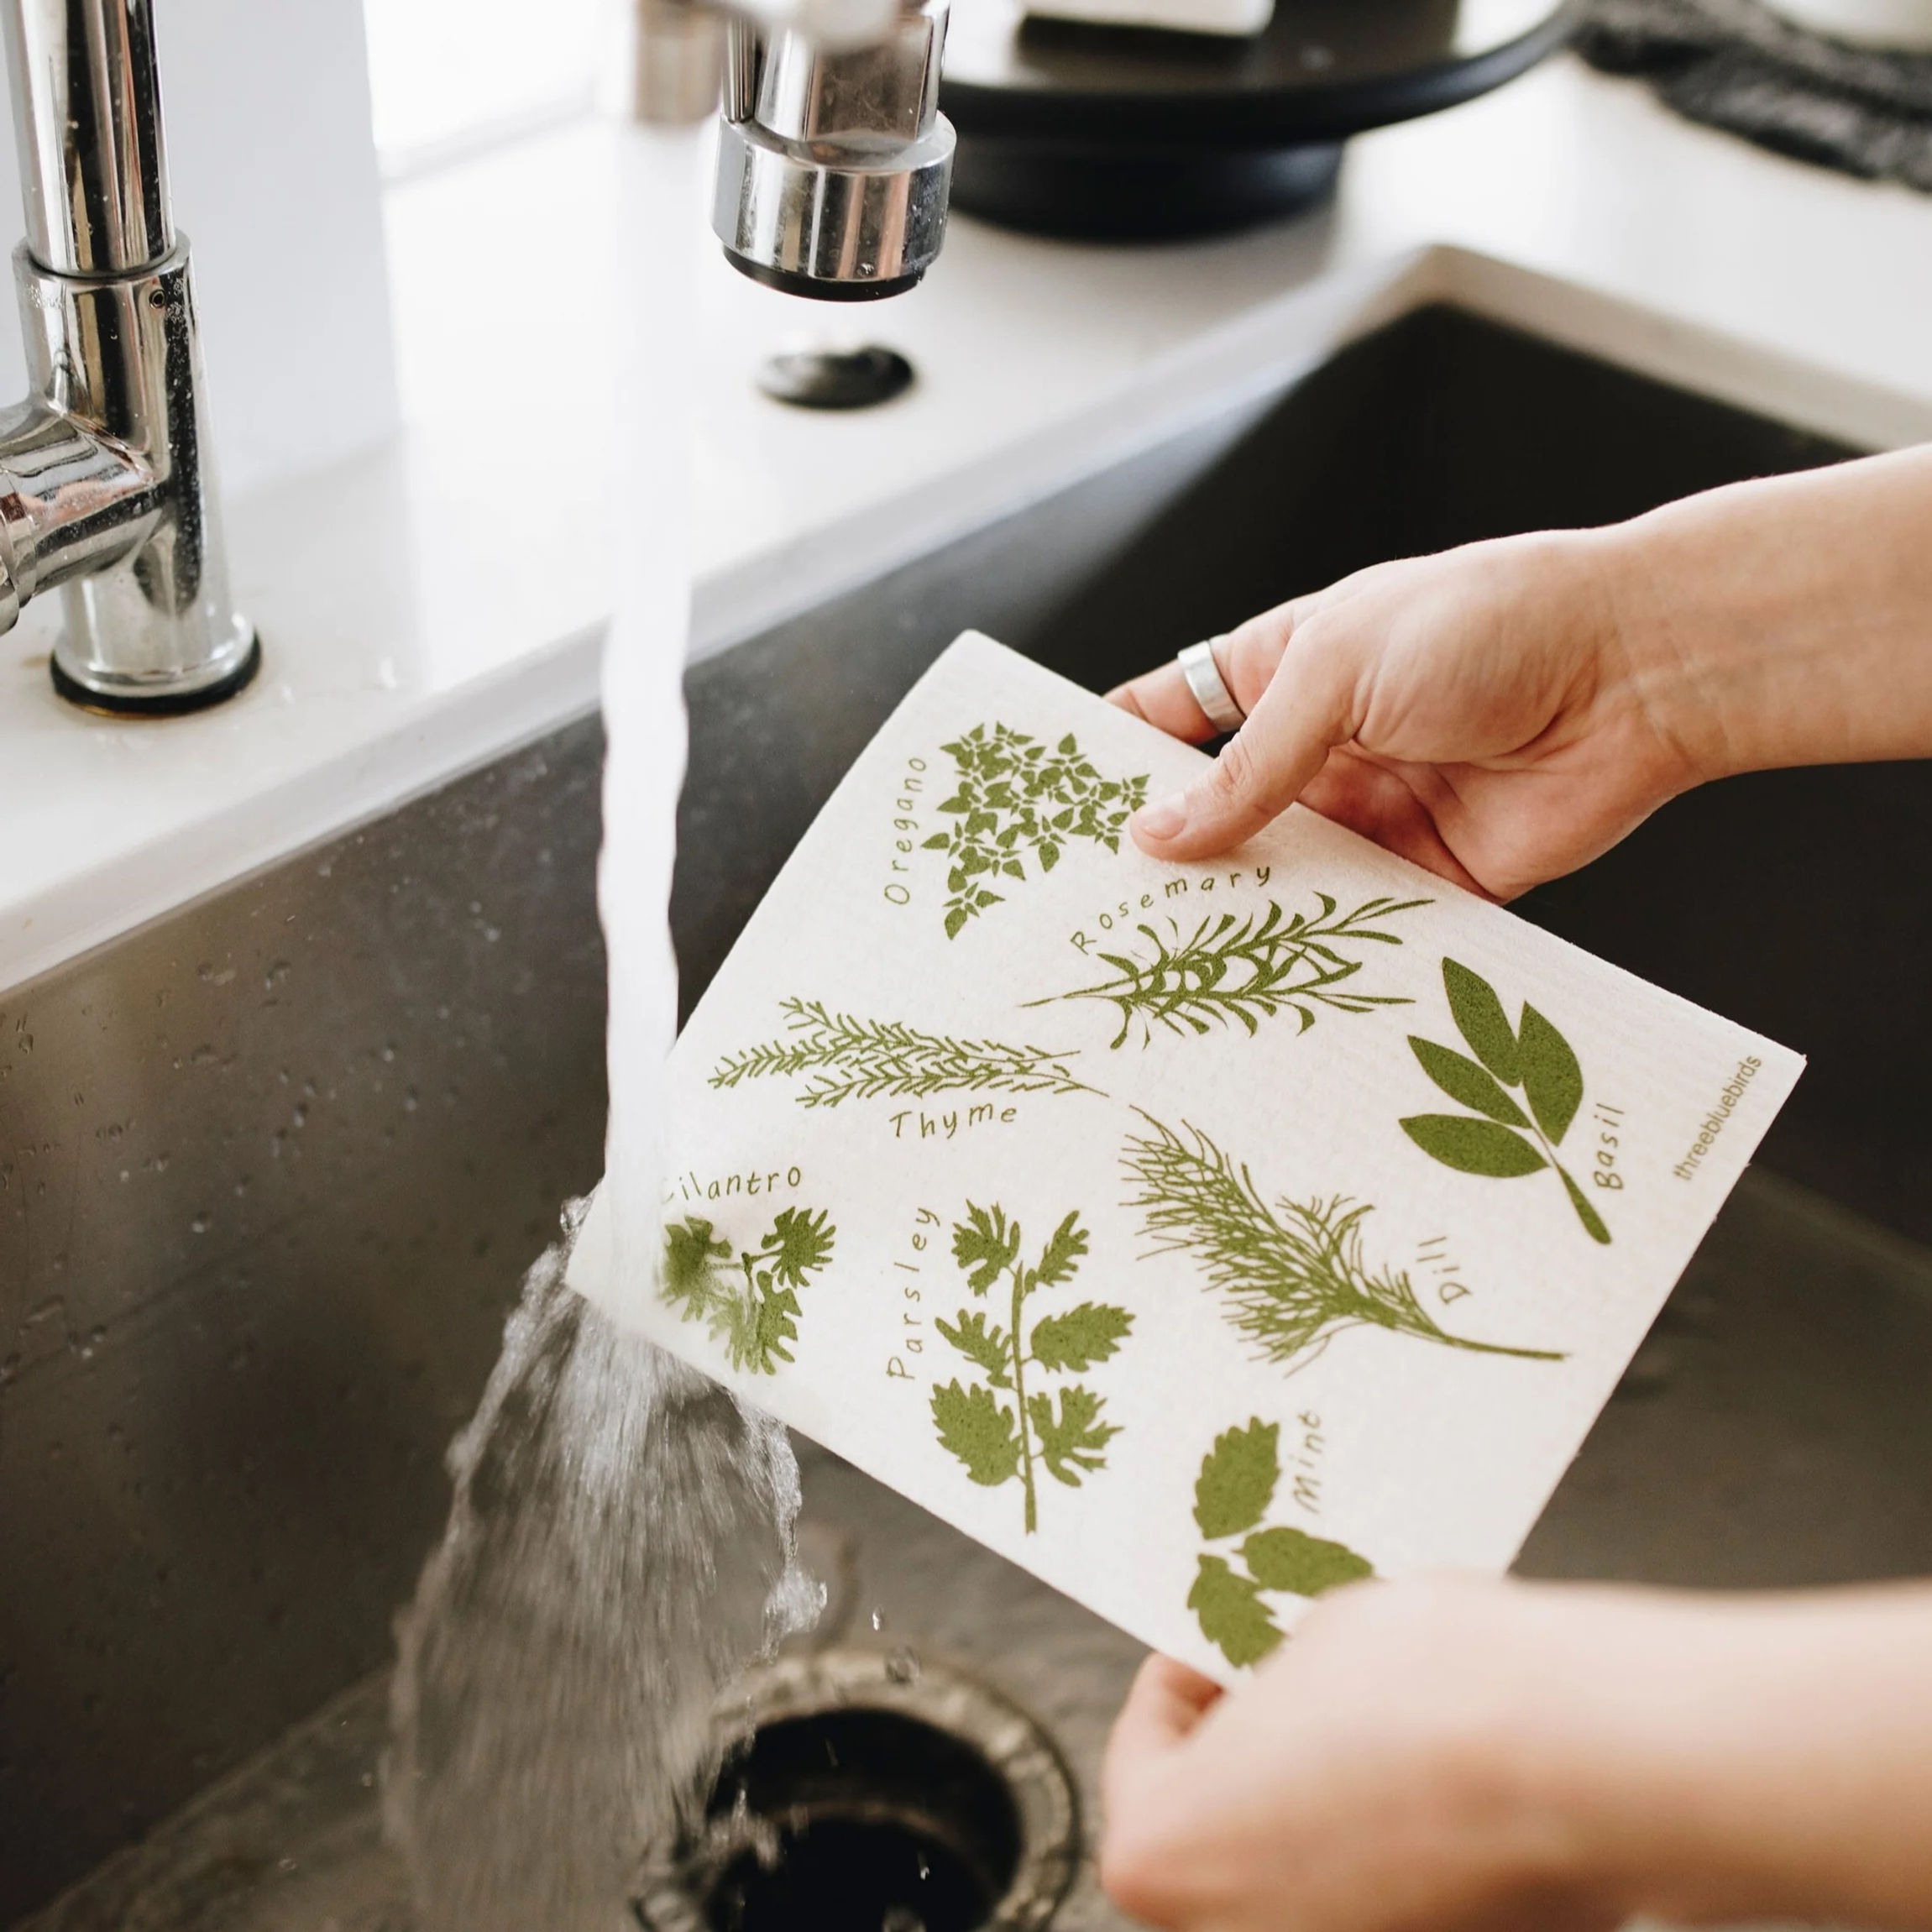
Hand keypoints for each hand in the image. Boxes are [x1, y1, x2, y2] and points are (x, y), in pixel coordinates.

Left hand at [1100, 1578, 1620, 1931]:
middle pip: (1220, 1836)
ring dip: (1323, 1818)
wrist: (1585, 1758)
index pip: (1142, 1763)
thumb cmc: (1441, 1694)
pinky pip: (1387, 1908)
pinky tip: (1437, 1798)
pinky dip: (1400, 1863)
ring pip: (1305, 1884)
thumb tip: (1282, 1698)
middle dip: (1252, 1761)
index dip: (1181, 1689)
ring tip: (1375, 1739)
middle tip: (1290, 1692)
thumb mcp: (1312, 1639)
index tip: (1210, 1657)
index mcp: (1166, 1856)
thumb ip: (1266, 1687)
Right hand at [1108, 445, 1931, 896]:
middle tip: (1090, 918)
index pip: (1172, 719)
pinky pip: (1359, 928)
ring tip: (1162, 971)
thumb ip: (1248, 766)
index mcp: (1285, 671)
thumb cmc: (1487, 624)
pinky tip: (1269, 991)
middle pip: (1219, 817)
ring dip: (1236, 919)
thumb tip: (1156, 834)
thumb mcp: (1335, 673)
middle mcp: (1321, 749)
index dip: (1112, 760)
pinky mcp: (1429, 880)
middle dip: (1164, 863)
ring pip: (1280, 882)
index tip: (1047, 813)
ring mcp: (1372, 816)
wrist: (1636, 672)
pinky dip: (1321, 956)